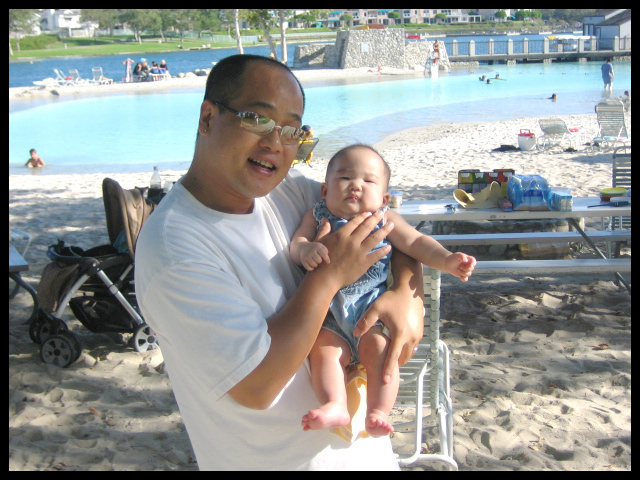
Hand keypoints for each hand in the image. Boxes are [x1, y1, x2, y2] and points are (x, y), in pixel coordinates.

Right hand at [299, 242, 329, 270]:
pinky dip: (311, 268)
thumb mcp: (320, 246)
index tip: (328, 262)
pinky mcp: (303, 260)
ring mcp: (306, 255)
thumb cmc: (315, 248)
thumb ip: (326, 251)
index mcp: (317, 246)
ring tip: (315, 263)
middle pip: (319, 260)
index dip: (327, 259)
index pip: (324, 254)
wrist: (303, 247)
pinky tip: (312, 267)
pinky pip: (308, 268)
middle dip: (320, 261)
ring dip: (316, 265)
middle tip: (319, 260)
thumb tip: (328, 260)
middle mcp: (311, 251)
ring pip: (314, 264)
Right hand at [313, 211, 393, 289]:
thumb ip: (324, 230)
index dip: (363, 217)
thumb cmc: (320, 261)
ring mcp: (359, 252)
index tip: (369, 213)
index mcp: (341, 235)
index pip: (355, 223)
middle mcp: (352, 241)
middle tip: (382, 213)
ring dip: (384, 231)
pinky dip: (383, 251)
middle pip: (367, 227)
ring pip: (374, 238)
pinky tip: (389, 247)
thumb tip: (325, 219)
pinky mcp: (364, 263)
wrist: (325, 278)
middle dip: (375, 219)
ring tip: (391, 225)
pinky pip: (376, 255)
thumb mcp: (320, 243)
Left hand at [353, 250, 423, 382]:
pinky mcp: (421, 332)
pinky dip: (406, 350)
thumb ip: (365, 322)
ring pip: (409, 354)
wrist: (409, 290)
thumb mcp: (375, 308)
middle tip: (384, 368)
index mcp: (400, 335)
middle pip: (402, 359)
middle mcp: (411, 338)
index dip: (388, 370)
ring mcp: (418, 336)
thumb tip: (355, 334)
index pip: (393, 357)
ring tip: (391, 358)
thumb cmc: (391, 299)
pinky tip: (398, 346)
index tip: (385, 381)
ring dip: (400, 357)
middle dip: (394, 364)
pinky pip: (413, 347)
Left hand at [445, 252, 475, 281]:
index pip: (473, 261)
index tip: (470, 264)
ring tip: (458, 270)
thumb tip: (466, 260)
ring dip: (463, 273)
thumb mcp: (457, 255)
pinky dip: (464, 279)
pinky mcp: (462, 275)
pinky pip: (465, 279)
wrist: (447, 263)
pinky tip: (460, 277)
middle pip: (471, 268)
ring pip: (469, 274)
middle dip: (466, 268)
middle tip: (460, 267)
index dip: (473, 263)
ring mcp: (466, 270)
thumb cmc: (453, 258)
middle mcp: (468, 265)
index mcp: (468, 259)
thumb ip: (462, 256)